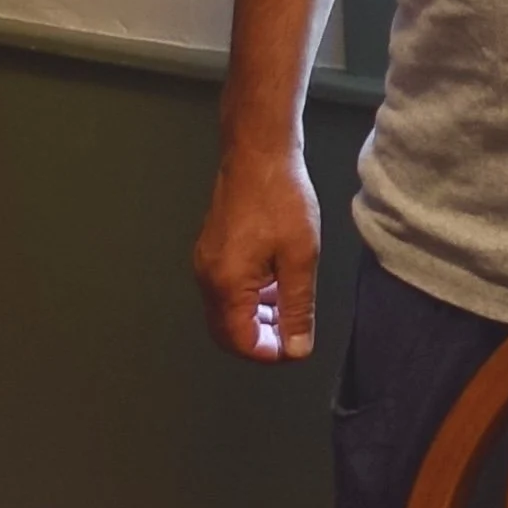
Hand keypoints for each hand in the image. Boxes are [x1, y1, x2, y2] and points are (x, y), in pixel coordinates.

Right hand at [193, 147, 320, 360]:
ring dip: (258, 319)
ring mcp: (206, 264)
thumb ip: (297, 308)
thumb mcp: (301, 258)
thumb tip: (297, 347)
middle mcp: (207, 278)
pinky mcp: (212, 252)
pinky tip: (278, 284)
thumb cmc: (281, 199)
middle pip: (228, 333)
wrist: (259, 154)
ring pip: (227, 312)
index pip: (241, 343)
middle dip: (262, 340)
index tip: (297, 346)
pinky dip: (251, 298)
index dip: (270, 353)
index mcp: (226, 285)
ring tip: (291, 305)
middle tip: (294, 332)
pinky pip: (227, 291)